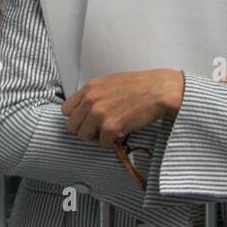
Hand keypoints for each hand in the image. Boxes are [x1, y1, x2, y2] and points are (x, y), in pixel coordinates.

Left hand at [62, 69, 183, 148]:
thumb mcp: (110, 83)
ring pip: (84, 137)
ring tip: (111, 134)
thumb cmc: (140, 86)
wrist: (159, 90)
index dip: (77, 118)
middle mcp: (91, 100)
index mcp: (90, 87)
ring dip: (97, 139)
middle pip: (72, 126)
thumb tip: (87, 111)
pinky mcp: (110, 127)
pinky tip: (122, 134)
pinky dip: (112, 143)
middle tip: (100, 132)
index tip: (88, 122)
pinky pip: (103, 144)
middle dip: (86, 131)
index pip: (67, 110)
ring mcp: (99, 113)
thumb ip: (95, 95)